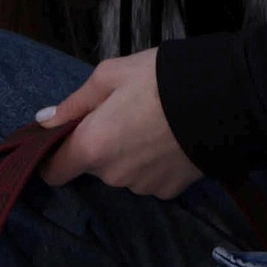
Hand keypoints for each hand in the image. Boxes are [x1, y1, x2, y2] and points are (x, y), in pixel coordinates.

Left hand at [36, 49, 198, 198]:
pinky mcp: (169, 191)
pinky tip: (169, 140)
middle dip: (100, 145)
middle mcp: (112, 175)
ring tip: (152, 124)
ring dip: (128, 154)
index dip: (54, 156)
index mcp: (91, 146)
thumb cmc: (158, 79)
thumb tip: (45, 121)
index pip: (54, 172)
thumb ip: (74, 103)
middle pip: (93, 166)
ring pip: (122, 172)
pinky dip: (153, 163)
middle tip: (123, 113)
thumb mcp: (110, 75)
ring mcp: (142, 186)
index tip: (66, 139)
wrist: (221, 99)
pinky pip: (149, 178)